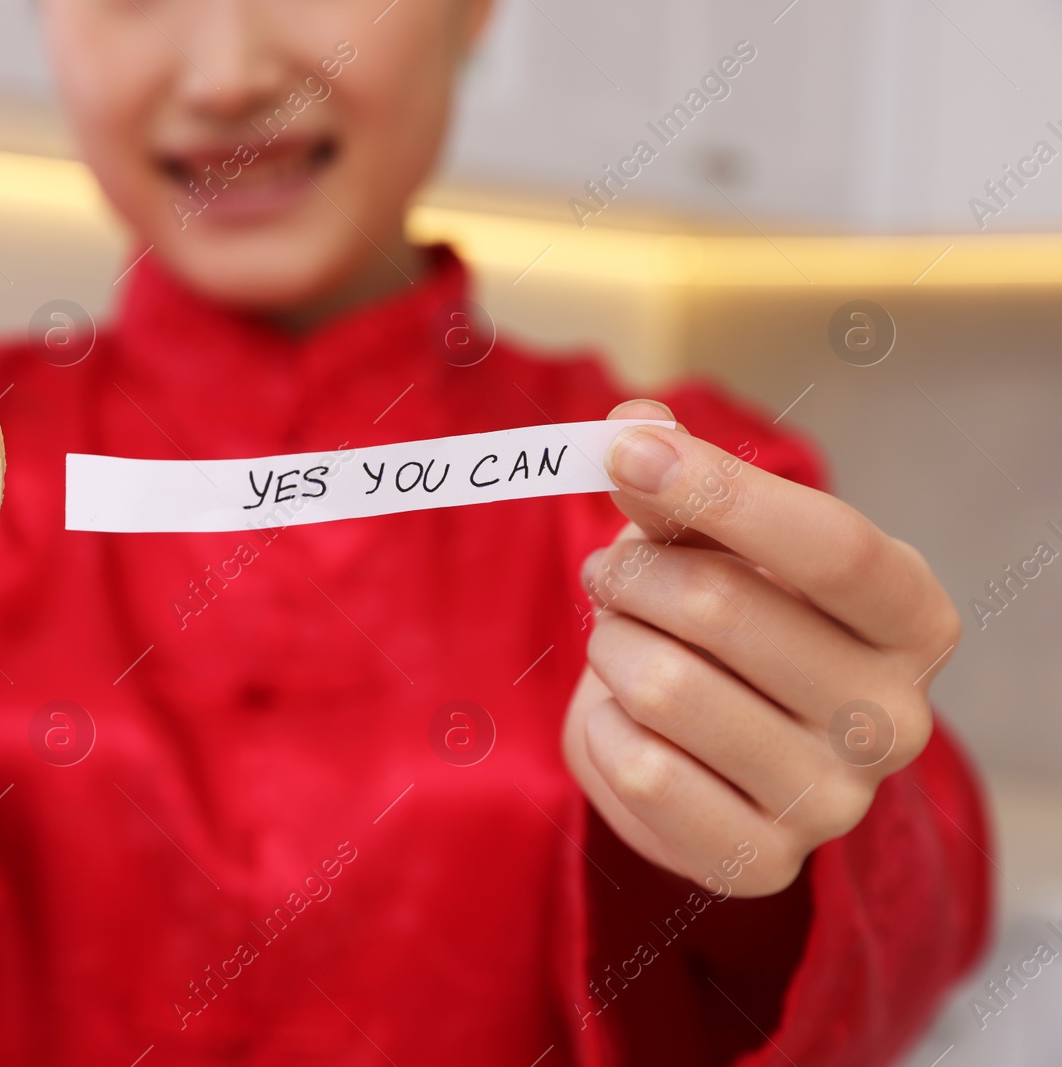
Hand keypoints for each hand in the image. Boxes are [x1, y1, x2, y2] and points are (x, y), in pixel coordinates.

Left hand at [562, 401, 959, 897]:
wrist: (719, 750)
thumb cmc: (731, 619)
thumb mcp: (717, 538)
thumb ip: (679, 476)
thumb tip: (634, 425)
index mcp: (914, 619)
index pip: (833, 547)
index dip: (718, 491)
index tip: (627, 451)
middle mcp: (894, 718)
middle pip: (721, 608)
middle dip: (633, 573)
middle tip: (612, 573)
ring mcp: (834, 802)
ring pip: (661, 685)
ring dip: (609, 646)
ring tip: (619, 641)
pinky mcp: (760, 861)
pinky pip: (635, 769)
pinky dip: (600, 726)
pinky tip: (621, 717)